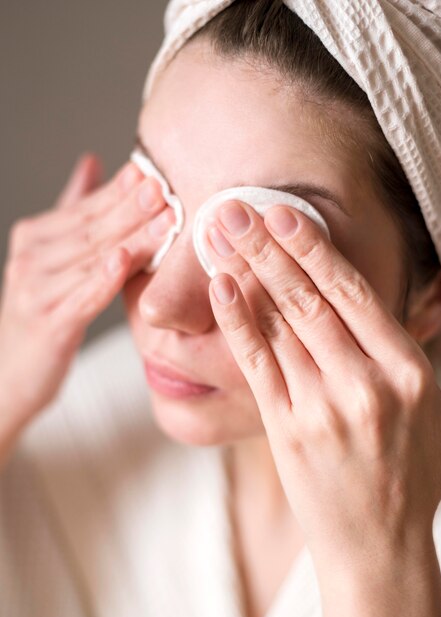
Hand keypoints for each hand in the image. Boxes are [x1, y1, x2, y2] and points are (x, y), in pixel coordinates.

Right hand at [0, 152, 173, 442]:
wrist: (10, 371)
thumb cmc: (42, 310)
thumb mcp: (54, 257)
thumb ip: (72, 209)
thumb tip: (92, 161)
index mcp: (35, 238)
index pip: (85, 209)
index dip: (120, 191)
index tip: (151, 172)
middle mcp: (31, 260)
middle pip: (92, 231)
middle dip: (131, 209)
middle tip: (163, 188)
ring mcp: (36, 292)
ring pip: (94, 260)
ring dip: (133, 239)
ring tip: (166, 220)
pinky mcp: (49, 324)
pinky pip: (83, 298)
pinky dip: (105, 278)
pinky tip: (126, 259)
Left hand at [206, 199, 440, 571]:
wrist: (381, 545)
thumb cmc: (408, 471)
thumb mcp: (432, 408)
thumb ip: (405, 354)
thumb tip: (377, 306)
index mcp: (407, 372)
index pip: (355, 294)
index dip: (316, 249)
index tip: (285, 213)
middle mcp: (367, 385)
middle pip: (310, 300)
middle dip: (269, 247)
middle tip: (235, 208)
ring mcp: (324, 408)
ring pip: (281, 324)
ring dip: (247, 272)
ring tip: (220, 234)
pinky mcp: (288, 430)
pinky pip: (258, 364)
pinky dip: (238, 321)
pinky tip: (220, 287)